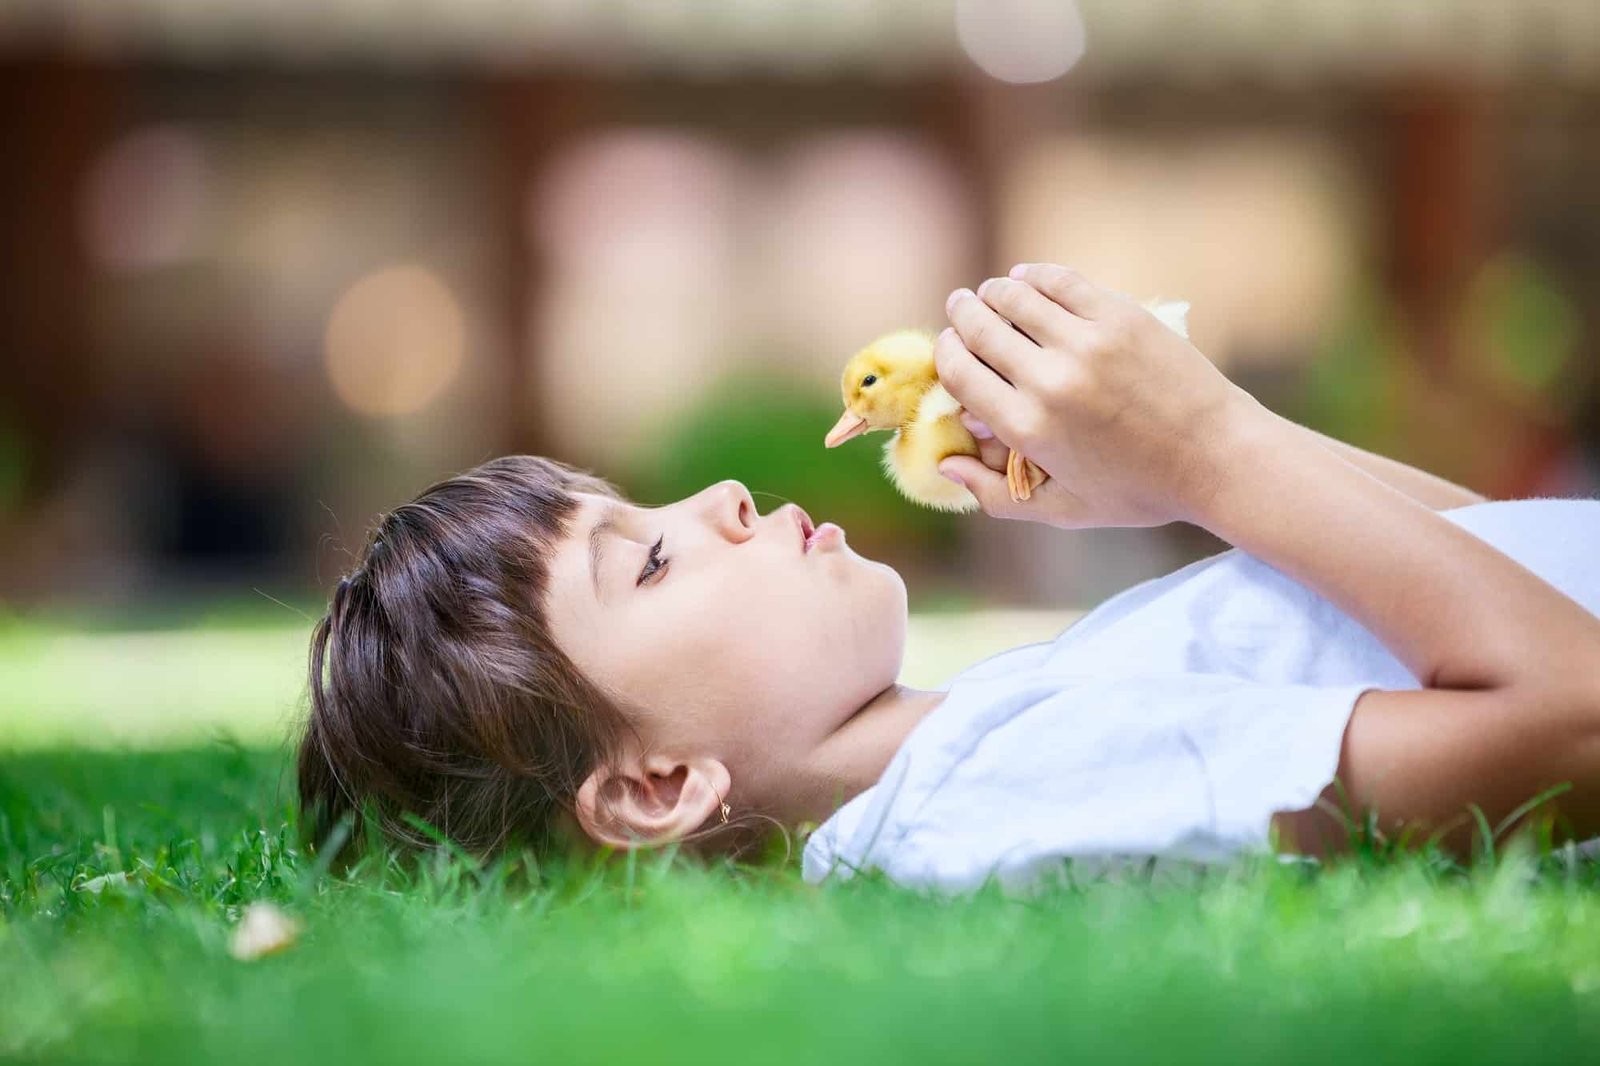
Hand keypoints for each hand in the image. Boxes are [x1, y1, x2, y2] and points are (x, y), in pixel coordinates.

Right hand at [935, 264, 1260, 528]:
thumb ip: (995, 495)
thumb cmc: (1139, 490)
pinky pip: (1060, 282)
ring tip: (989, 291)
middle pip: (980, 330)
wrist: (1216, 457)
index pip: (960, 374)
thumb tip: (946, 466)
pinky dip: (1034, 276)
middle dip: (962, 315)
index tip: (949, 345)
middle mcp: (1050, 382)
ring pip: (1015, 297)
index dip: (946, 352)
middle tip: (959, 306)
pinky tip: (1026, 278)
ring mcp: (1087, 344)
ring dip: (993, 291)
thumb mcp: (1064, 510)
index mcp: (1028, 430)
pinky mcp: (1120, 316)